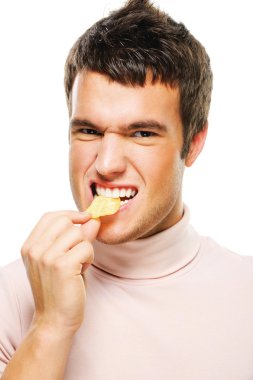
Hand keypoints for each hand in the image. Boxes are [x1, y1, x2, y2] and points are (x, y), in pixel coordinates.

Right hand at [21, 211, 99, 335]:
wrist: (54, 320)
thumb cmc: (60, 289)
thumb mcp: (62, 258)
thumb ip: (75, 238)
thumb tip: (93, 219)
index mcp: (29, 246)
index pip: (50, 216)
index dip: (70, 214)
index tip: (85, 218)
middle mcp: (34, 249)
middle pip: (65, 221)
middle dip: (79, 233)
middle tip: (80, 252)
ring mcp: (46, 257)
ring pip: (78, 234)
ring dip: (85, 248)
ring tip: (79, 265)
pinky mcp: (62, 265)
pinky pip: (86, 247)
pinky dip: (89, 258)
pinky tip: (81, 271)